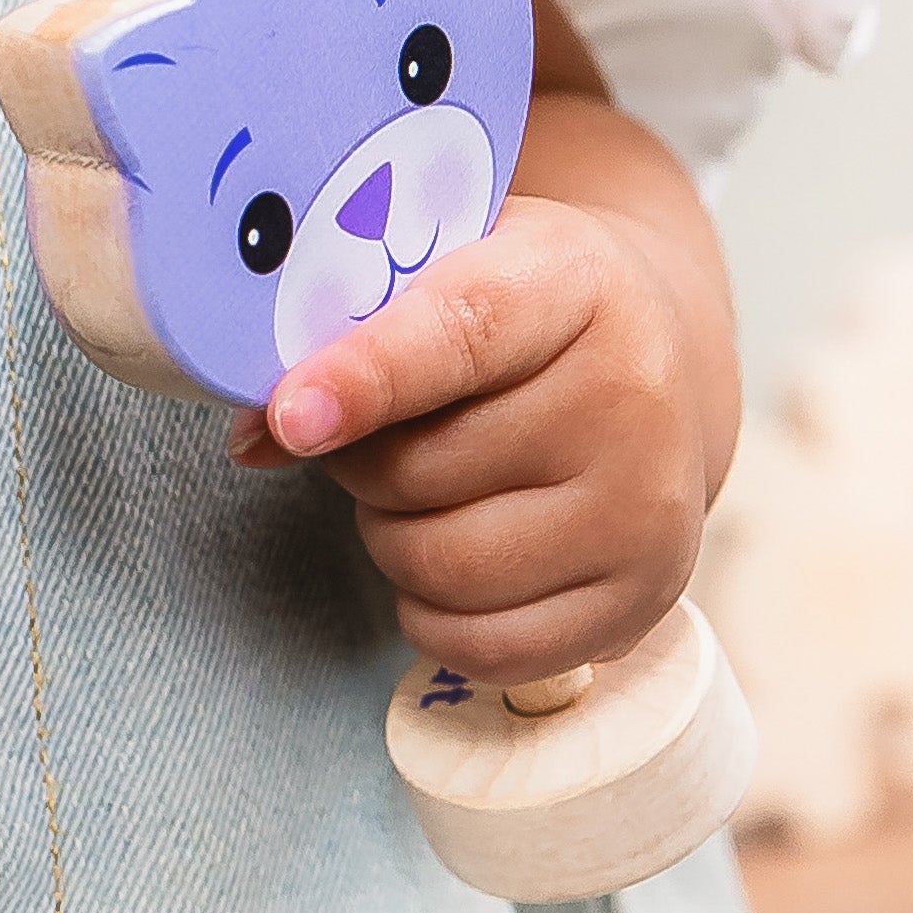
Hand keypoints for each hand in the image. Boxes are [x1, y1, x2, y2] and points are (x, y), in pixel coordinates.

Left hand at [224, 190, 713, 684]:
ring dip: (388, 536)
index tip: (290, 417)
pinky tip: (438, 554)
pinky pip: (492, 648)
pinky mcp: (645, 602)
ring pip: (446, 566)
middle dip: (356, 460)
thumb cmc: (517, 306)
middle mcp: (631, 399)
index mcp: (571, 282)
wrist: (656, 357)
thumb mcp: (441, 265)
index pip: (459, 335)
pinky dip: (431, 614)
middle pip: (426, 469)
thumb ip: (343, 324)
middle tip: (365, 435)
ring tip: (408, 487)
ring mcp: (647, 512)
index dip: (364, 379)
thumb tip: (257, 435)